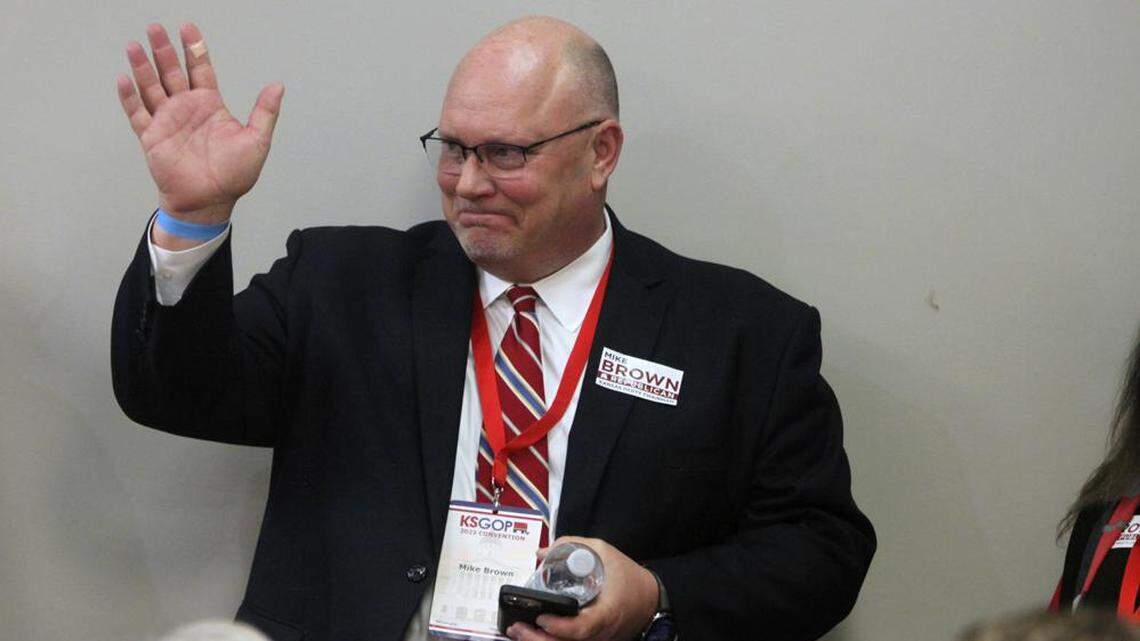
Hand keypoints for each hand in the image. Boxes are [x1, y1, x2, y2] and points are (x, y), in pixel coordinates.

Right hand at [117, 23, 283, 225]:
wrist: (210, 201)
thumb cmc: (234, 175)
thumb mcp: (257, 141)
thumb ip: (264, 112)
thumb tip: (278, 86)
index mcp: (210, 105)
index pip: (200, 69)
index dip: (194, 48)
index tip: (188, 27)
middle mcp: (186, 109)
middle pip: (172, 72)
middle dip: (164, 50)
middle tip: (155, 27)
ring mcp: (167, 121)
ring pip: (151, 87)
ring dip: (143, 67)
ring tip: (134, 45)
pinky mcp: (152, 137)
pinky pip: (137, 114)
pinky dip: (129, 97)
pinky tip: (124, 79)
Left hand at [506, 536, 657, 640]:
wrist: (650, 599)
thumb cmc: (628, 577)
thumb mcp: (604, 552)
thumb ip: (572, 547)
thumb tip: (542, 553)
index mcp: (606, 613)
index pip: (581, 628)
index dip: (559, 627)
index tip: (541, 616)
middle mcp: (600, 634)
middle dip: (537, 640)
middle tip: (517, 626)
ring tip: (517, 631)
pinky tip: (531, 635)